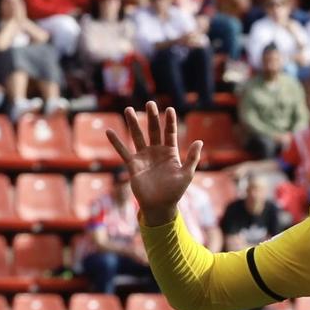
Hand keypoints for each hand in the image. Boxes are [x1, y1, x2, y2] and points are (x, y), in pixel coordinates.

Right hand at [107, 102, 203, 222]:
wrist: (160, 206)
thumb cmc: (175, 192)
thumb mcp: (186, 174)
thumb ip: (192, 158)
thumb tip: (199, 141)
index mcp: (170, 153)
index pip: (170, 134)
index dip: (169, 122)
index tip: (169, 109)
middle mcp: (156, 152)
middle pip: (153, 131)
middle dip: (151, 117)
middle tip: (149, 103)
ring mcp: (144, 157)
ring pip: (137, 136)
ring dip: (133, 123)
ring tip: (128, 109)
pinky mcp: (133, 165)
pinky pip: (123, 151)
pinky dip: (116, 142)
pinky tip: (110, 131)